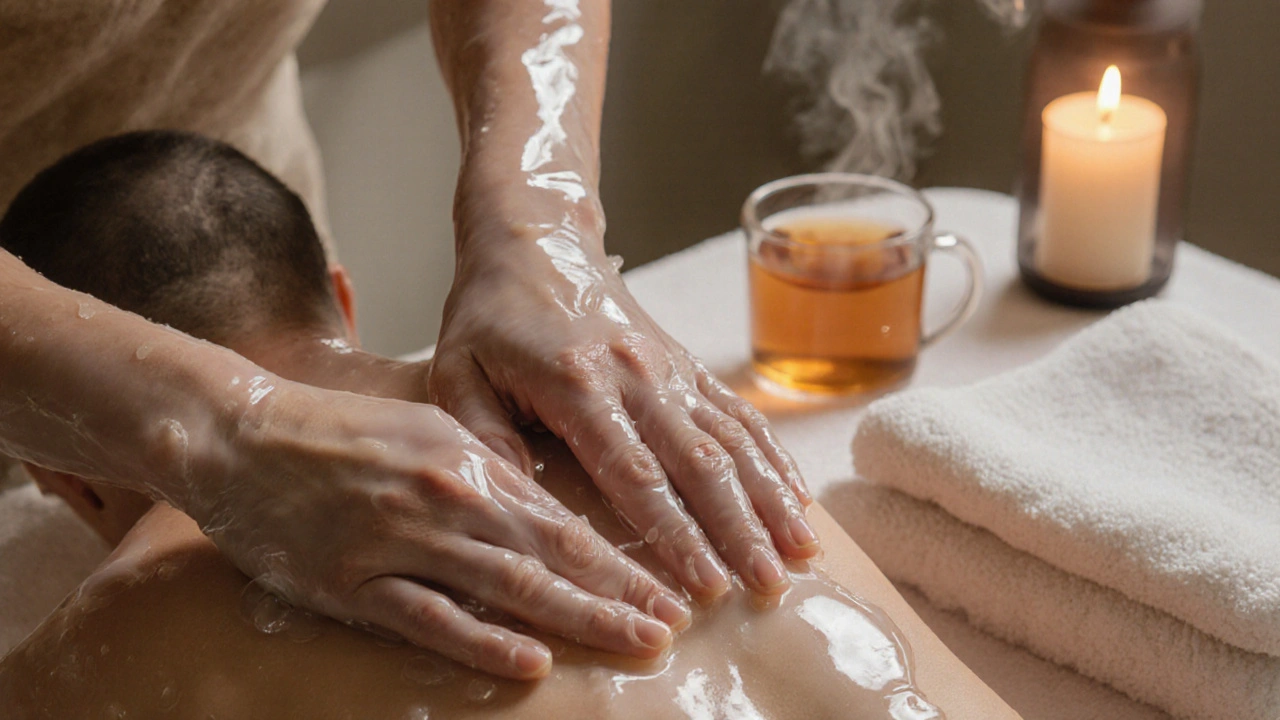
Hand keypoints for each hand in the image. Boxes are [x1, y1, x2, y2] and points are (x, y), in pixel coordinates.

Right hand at [187, 383, 689, 679]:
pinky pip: (428, 617)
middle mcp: (448, 494)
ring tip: (634, 640)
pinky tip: (529, 659)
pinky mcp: (354, 580)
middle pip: (551, 553)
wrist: (241, 433)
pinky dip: (481, 639)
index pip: (563, 519)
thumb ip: (488, 472)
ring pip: (506, 584)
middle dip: (620, 592)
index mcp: (470, 457)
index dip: (621, 558)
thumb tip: (552, 514)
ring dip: (577, 616)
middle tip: (674, 625)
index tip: (670, 586)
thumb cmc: (340, 434)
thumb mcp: (427, 434)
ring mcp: (401, 538)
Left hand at [429, 219, 818, 599]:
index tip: (704, 583)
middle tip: (767, 585)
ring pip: (734, 439)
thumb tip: (512, 511)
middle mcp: (639, 375)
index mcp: (578, 384)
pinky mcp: (687, 365)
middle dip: (739, 528)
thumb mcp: (458, 373)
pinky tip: (798, 496)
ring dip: (770, 497)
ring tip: (801, 551)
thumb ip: (482, 440)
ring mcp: (671, 368)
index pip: (635, 473)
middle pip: (701, 462)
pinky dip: (773, 456)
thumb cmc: (490, 316)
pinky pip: (740, 413)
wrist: (536, 244)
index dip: (675, 532)